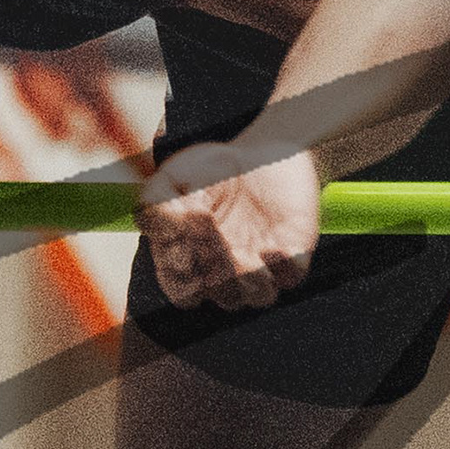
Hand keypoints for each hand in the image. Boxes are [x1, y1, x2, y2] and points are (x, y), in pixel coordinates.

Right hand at [138, 142, 319, 310]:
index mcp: (195, 263)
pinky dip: (283, 265)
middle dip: (215, 266)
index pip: (184, 293)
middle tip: (210, 224)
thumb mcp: (173, 177)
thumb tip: (170, 230)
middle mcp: (228, 272)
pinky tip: (273, 244)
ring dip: (249, 276)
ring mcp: (263, 266)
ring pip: (258, 296)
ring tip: (243, 247)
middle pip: (222, 296)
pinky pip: (292, 276)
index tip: (181, 235)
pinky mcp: (294, 253)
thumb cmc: (210, 170)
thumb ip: (156, 205)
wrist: (261, 152)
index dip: (182, 273)